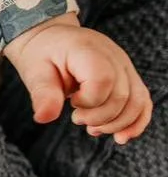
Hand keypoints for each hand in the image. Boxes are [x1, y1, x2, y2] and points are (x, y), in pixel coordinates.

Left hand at [5, 15, 152, 143]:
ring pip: (137, 102)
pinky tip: (121, 137)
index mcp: (87, 49)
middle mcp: (112, 55)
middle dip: (100, 118)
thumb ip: (43, 94)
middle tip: (77, 119)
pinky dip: (135, 122)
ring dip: (117, 124)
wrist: (51, 39)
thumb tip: (42, 118)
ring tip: (93, 129)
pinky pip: (142, 101)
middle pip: (122, 96)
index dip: (88, 101)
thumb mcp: (35, 71)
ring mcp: (123, 64)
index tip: (71, 101)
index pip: (103, 80)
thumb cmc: (42, 54)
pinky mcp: (128, 75)